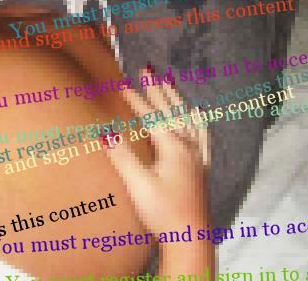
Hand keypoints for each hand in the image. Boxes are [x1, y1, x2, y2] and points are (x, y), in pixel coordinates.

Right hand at [106, 70, 210, 234]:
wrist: (189, 239)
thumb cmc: (163, 213)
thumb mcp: (138, 185)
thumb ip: (122, 156)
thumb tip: (104, 131)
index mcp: (173, 148)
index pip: (152, 117)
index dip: (137, 98)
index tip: (122, 82)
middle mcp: (188, 147)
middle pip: (172, 111)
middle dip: (158, 89)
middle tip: (148, 69)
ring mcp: (198, 157)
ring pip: (188, 119)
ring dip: (176, 99)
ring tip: (169, 81)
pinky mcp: (202, 169)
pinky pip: (203, 136)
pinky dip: (198, 120)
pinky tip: (198, 114)